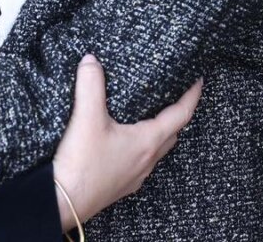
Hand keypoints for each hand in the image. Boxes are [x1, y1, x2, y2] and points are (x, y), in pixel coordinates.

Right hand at [52, 55, 202, 228]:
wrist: (64, 202)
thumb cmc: (81, 164)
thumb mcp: (86, 118)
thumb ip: (91, 85)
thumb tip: (91, 60)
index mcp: (147, 141)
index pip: (181, 115)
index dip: (192, 96)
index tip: (198, 81)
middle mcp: (147, 160)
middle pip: (172, 134)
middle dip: (178, 115)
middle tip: (176, 96)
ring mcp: (135, 175)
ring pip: (157, 151)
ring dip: (160, 133)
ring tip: (152, 117)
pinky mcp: (121, 185)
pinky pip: (140, 163)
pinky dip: (142, 148)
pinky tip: (126, 143)